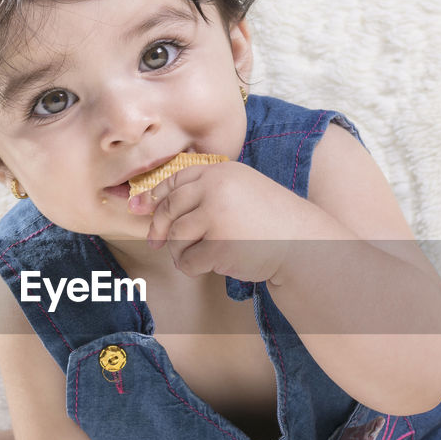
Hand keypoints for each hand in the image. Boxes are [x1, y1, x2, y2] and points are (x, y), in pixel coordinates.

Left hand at [128, 160, 319, 282]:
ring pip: (176, 237)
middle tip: (155, 242)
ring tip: (197, 256)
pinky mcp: (219, 245)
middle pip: (170, 209)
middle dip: (159, 228)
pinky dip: (191, 267)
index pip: (176, 181)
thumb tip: (156, 202)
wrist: (302, 243)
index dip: (154, 196)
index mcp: (221, 172)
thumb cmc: (270, 220)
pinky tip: (206, 267)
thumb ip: (207, 191)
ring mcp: (217, 217)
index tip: (138, 207)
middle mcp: (216, 189)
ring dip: (180, 251)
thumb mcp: (242, 189)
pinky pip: (188, 260)